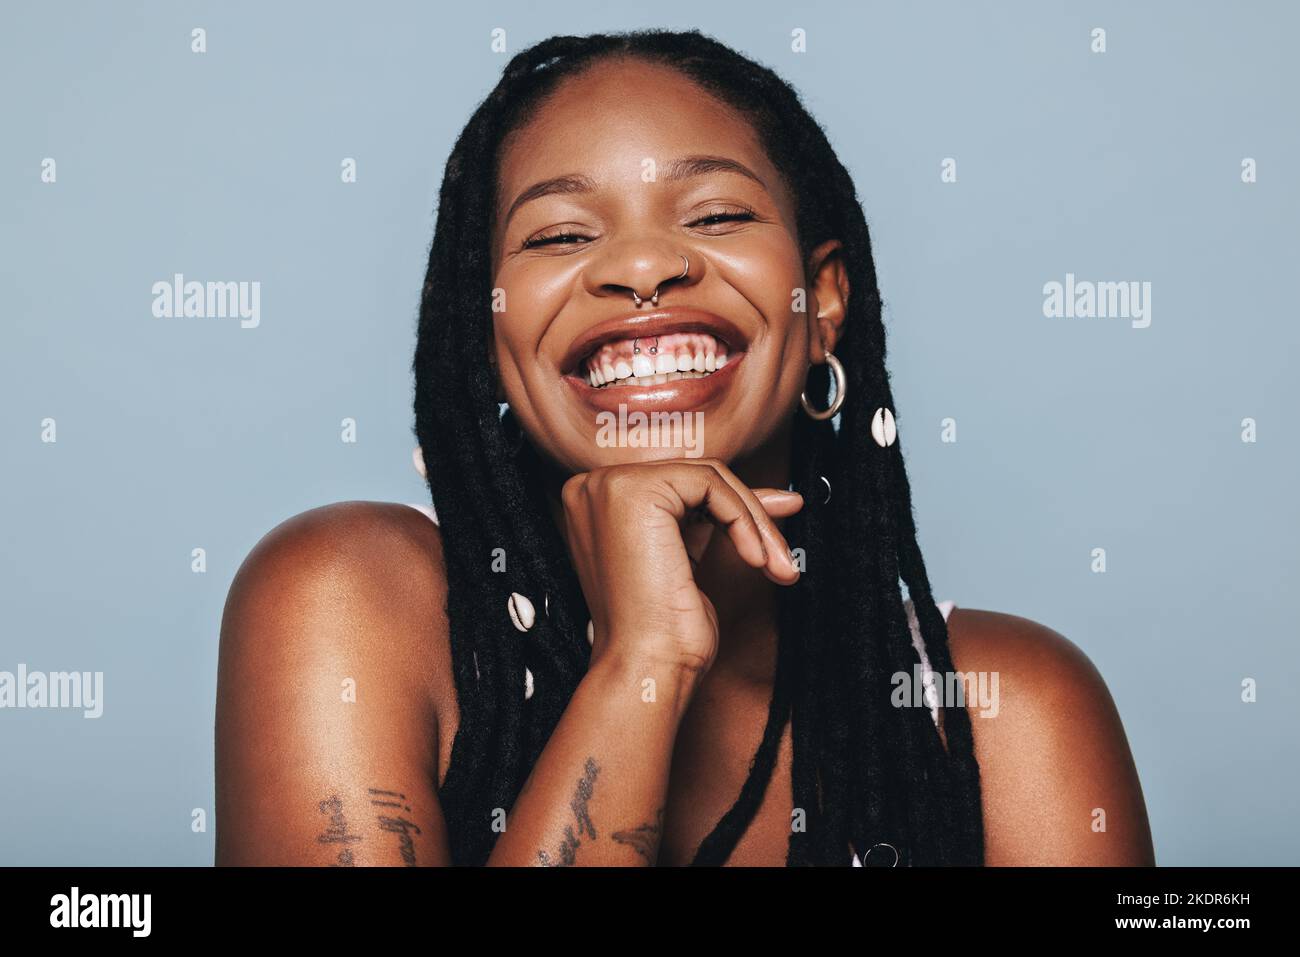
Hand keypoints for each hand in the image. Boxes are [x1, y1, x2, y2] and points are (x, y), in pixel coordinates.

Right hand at [560, 458, 802, 676]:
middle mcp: (594, 487)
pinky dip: (742, 520)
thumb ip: (711, 519)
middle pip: (695, 478)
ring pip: (708, 477)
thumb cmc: (662, 632)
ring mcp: (610, 485)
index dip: (732, 506)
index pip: (679, 486)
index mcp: (598, 503)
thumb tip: (777, 499)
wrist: (646, 665)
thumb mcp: (686, 559)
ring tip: (775, 564)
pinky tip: (754, 559)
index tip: (774, 526)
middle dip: (750, 512)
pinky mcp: (636, 490)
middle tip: (782, 550)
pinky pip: (711, 484)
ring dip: (753, 522)